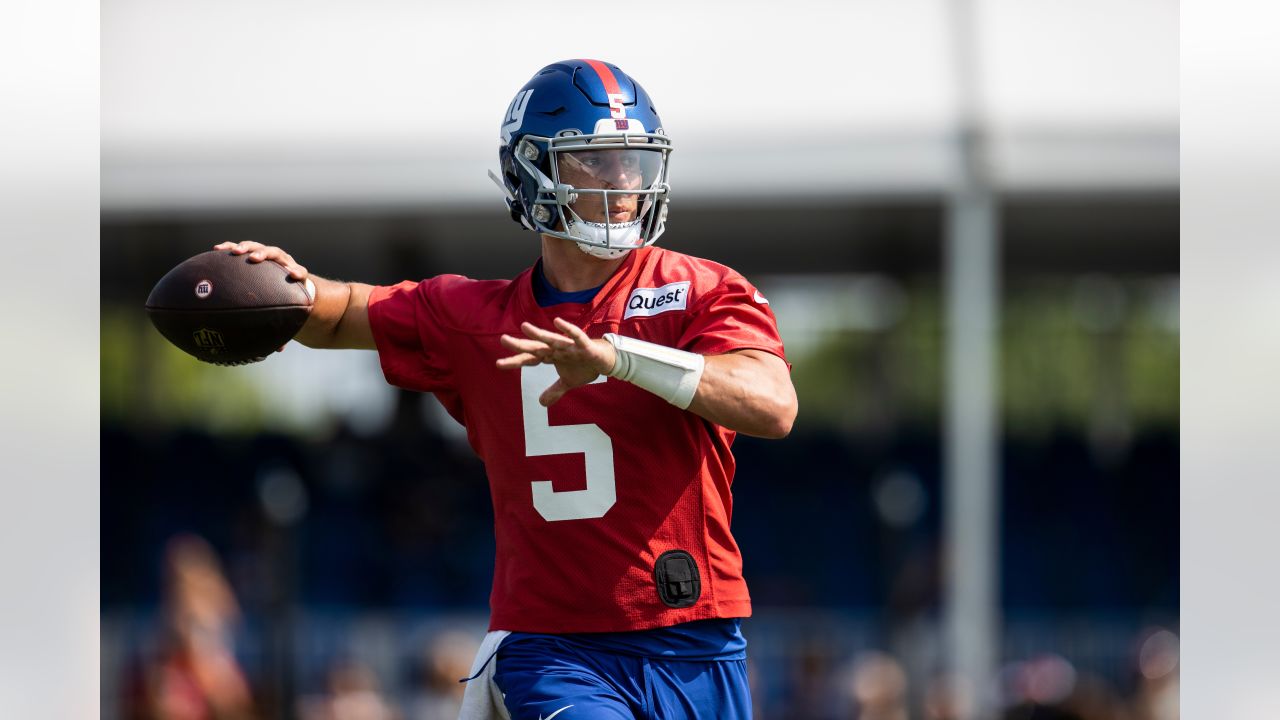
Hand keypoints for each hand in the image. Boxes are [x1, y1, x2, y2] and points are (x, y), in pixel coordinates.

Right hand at [214, 240, 309, 352]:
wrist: (284, 282)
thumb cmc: (285, 300)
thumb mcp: (285, 312)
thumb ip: (282, 326)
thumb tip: (278, 349)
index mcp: (293, 275)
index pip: (298, 271)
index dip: (297, 272)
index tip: (294, 275)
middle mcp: (281, 262)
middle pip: (275, 254)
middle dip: (265, 255)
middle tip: (254, 259)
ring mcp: (266, 256)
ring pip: (257, 247)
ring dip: (246, 247)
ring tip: (233, 251)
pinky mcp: (253, 253)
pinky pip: (240, 249)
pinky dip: (230, 247)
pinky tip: (216, 249)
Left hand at [496, 318, 616, 405]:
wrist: (607, 361)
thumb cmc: (585, 366)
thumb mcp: (568, 382)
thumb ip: (554, 391)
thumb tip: (541, 403)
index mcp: (551, 356)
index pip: (530, 359)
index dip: (515, 361)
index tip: (498, 364)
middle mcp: (557, 349)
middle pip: (536, 347)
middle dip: (521, 345)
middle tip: (503, 339)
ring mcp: (570, 346)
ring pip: (552, 340)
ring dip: (539, 334)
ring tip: (524, 327)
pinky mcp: (584, 345)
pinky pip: (575, 336)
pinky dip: (567, 329)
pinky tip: (557, 322)